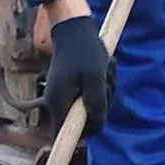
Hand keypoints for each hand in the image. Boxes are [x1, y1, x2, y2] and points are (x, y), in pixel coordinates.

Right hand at [43, 14, 114, 134]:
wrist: (73, 29)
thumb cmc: (85, 52)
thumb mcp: (96, 79)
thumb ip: (96, 105)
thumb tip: (95, 128)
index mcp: (59, 104)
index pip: (66, 135)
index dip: (84, 133)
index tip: (99, 120)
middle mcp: (57, 103)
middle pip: (84, 121)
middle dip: (102, 105)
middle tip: (107, 82)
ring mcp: (63, 95)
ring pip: (90, 107)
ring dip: (105, 91)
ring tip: (106, 70)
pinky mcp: (70, 88)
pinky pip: (90, 95)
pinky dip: (100, 85)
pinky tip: (104, 68)